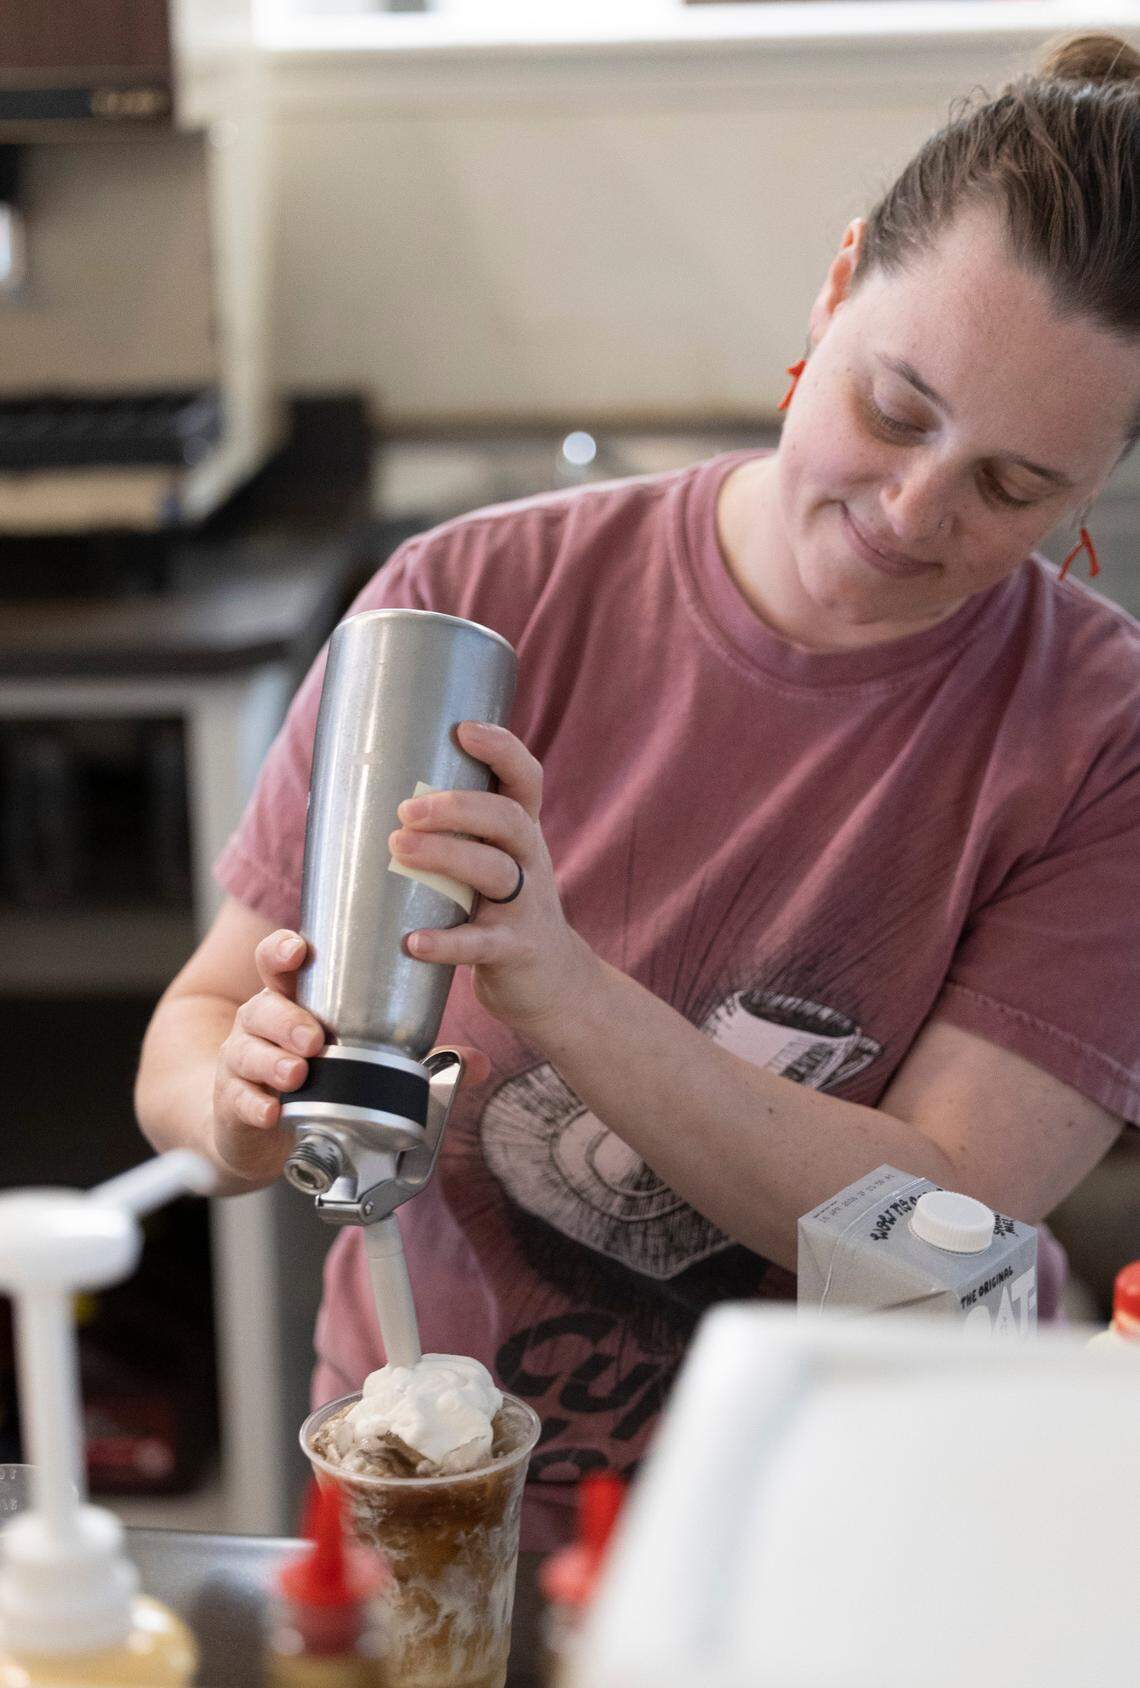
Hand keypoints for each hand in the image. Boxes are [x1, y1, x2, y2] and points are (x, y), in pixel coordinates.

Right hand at [213, 929, 491, 1186]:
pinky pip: (239, 1100)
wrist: (253, 1119)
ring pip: (247, 1052)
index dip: (283, 951)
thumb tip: (481, 1063)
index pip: (280, 964)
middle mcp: (262, 1024)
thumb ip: (418, 1058)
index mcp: (293, 1000)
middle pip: (264, 1007)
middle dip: (288, 1019)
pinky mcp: (233, 1102)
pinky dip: (256, 1106)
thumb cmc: (313, 1072)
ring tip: (298, 1073)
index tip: (298, 948)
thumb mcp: (361, 1058)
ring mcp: (242, 1062)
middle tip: (315, 1037)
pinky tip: (272, 1112)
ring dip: (273, 1062)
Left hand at [388, 721, 598, 1038]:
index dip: (501, 749)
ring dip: (446, 856)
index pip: (525, 779)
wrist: (552, 983)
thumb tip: (356, 797)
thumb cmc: (499, 910)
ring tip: (398, 849)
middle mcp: (529, 861)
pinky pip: (482, 944)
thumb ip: (451, 834)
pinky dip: (447, 942)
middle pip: (507, 819)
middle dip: (458, 806)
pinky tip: (414, 941)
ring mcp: (526, 907)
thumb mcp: (491, 863)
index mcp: (521, 832)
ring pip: (495, 872)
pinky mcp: (516, 952)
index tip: (463, 730)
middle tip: (405, 810)